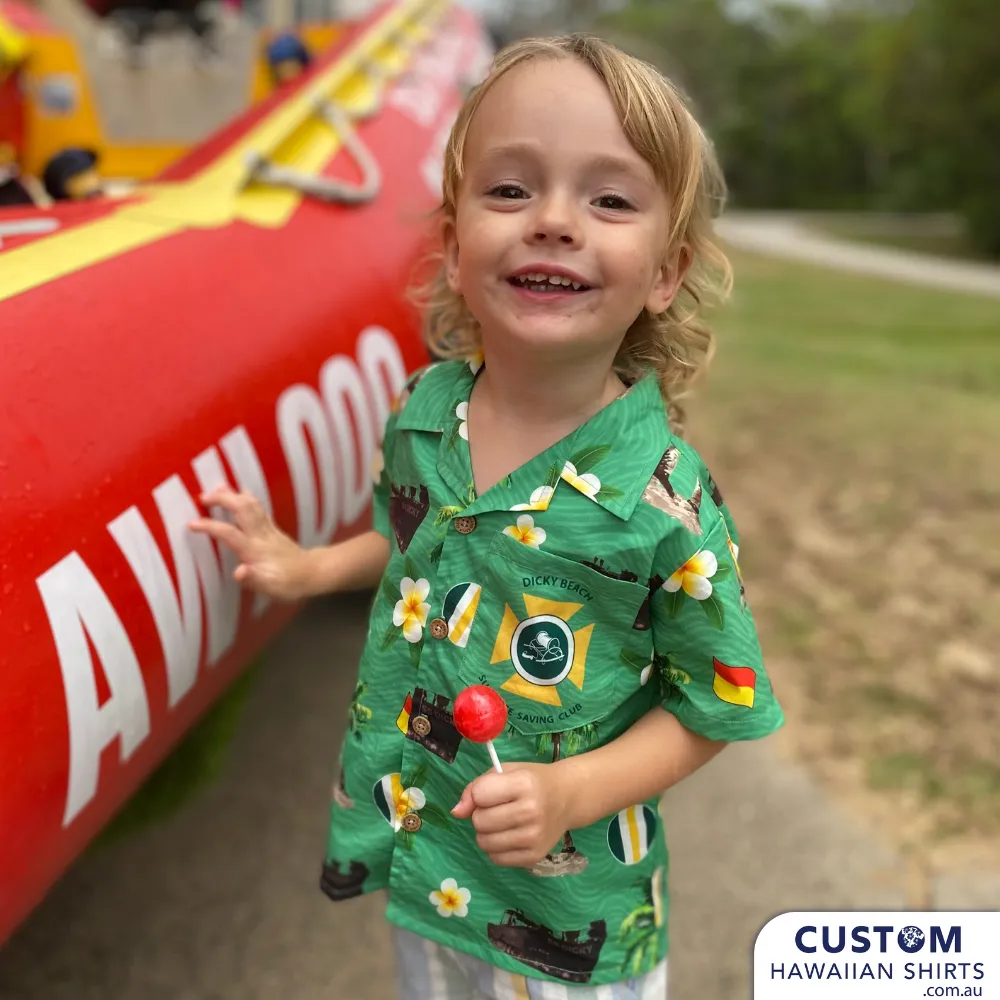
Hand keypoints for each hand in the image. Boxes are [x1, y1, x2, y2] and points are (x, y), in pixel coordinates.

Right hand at [188, 487, 313, 600]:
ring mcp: (269, 530)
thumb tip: (238, 572)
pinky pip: (259, 508)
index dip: (209, 527)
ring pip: (251, 505)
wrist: (314, 574)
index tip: (191, 524)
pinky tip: (242, 493)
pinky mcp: (273, 529)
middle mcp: (261, 536)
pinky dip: (247, 498)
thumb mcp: (271, 587)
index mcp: (255, 550)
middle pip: (242, 509)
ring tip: (219, 486)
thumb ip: (253, 579)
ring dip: (234, 494)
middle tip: (203, 497)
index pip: (229, 533)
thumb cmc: (290, 583)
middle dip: (222, 500)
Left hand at [451, 762, 572, 868]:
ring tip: (502, 823)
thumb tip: (456, 813)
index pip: (480, 795)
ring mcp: (533, 837)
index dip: (479, 793)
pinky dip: (496, 848)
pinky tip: (509, 836)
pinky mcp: (534, 857)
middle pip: (479, 821)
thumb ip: (476, 787)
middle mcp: (530, 812)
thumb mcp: (505, 772)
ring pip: (484, 843)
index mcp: (523, 784)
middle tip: (498, 808)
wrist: (567, 798)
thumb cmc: (532, 781)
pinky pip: (496, 859)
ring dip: (486, 833)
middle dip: (481, 814)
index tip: (492, 791)